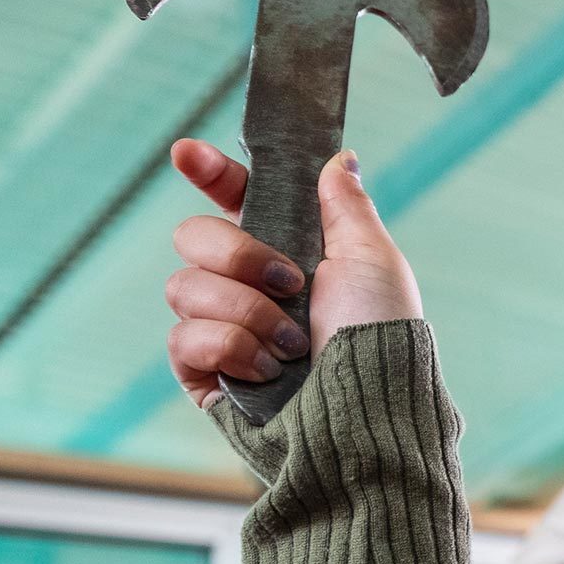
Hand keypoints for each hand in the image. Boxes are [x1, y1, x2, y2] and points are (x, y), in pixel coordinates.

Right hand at [163, 139, 423, 408]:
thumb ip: (345, 206)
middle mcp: (249, 285)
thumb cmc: (381, 337)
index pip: (235, 199)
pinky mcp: (205, 374)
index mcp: (289, 251)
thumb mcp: (373, 261)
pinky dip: (230, 348)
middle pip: (192, 236)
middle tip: (289, 282)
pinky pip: (182, 338)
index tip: (187, 153)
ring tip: (292, 343)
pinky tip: (267, 369)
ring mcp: (223, 329)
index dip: (210, 174)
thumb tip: (338, 157)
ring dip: (247, 310)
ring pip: (184, 287)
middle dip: (238, 253)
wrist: (366, 410)